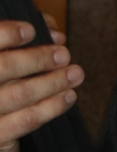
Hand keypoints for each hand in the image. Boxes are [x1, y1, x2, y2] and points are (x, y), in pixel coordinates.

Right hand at [0, 19, 83, 151]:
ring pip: (18, 94)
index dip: (5, 34)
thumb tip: (53, 33)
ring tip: (75, 74)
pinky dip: (51, 106)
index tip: (31, 30)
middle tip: (63, 55)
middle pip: (2, 68)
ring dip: (52, 82)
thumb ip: (21, 44)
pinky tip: (68, 97)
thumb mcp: (4, 63)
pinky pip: (25, 120)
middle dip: (36, 59)